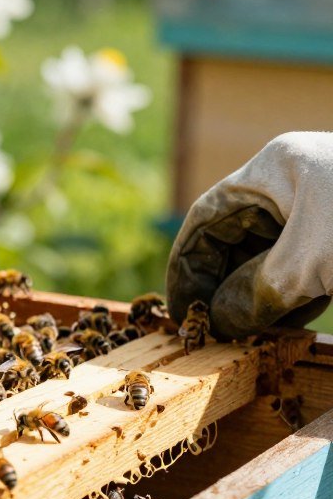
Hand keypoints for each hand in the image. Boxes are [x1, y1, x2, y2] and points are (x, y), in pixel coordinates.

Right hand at [168, 132, 332, 339]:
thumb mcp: (307, 264)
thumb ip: (255, 293)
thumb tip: (220, 321)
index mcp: (272, 168)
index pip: (206, 217)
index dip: (186, 266)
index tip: (180, 309)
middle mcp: (292, 179)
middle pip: (237, 235)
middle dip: (224, 282)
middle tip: (215, 327)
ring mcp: (322, 201)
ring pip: (273, 250)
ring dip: (260, 291)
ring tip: (251, 329)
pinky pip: (306, 257)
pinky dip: (296, 288)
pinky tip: (289, 319)